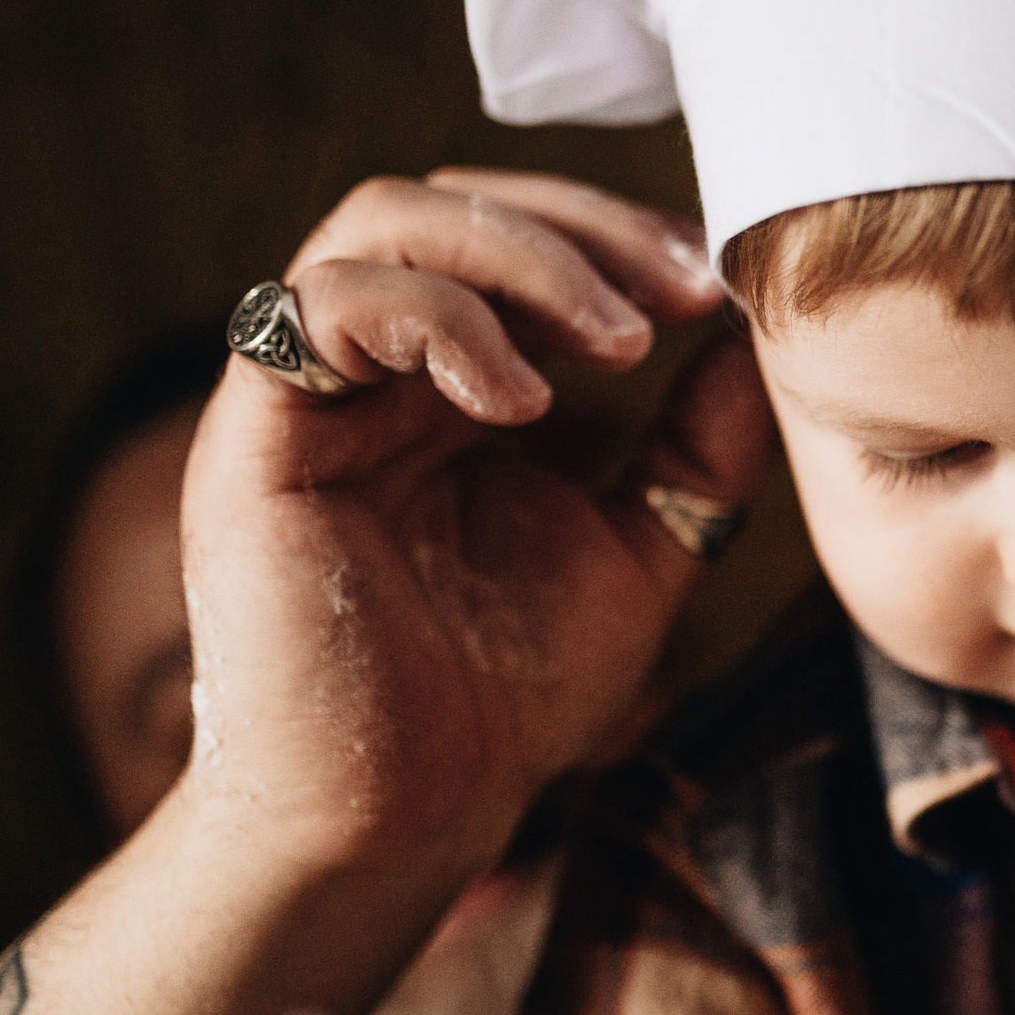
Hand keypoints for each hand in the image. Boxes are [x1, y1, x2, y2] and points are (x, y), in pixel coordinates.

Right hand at [180, 167, 775, 879]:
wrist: (407, 814)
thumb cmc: (508, 697)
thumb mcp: (642, 548)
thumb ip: (698, 447)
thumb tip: (759, 338)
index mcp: (447, 385)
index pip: (514, 234)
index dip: (617, 234)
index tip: (714, 283)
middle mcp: (369, 373)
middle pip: (449, 201)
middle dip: (581, 225)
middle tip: (682, 285)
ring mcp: (307, 394)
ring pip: (382, 222)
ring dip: (519, 256)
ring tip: (618, 343)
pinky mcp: (256, 434)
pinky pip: (324, 307)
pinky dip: (439, 322)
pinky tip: (524, 401)